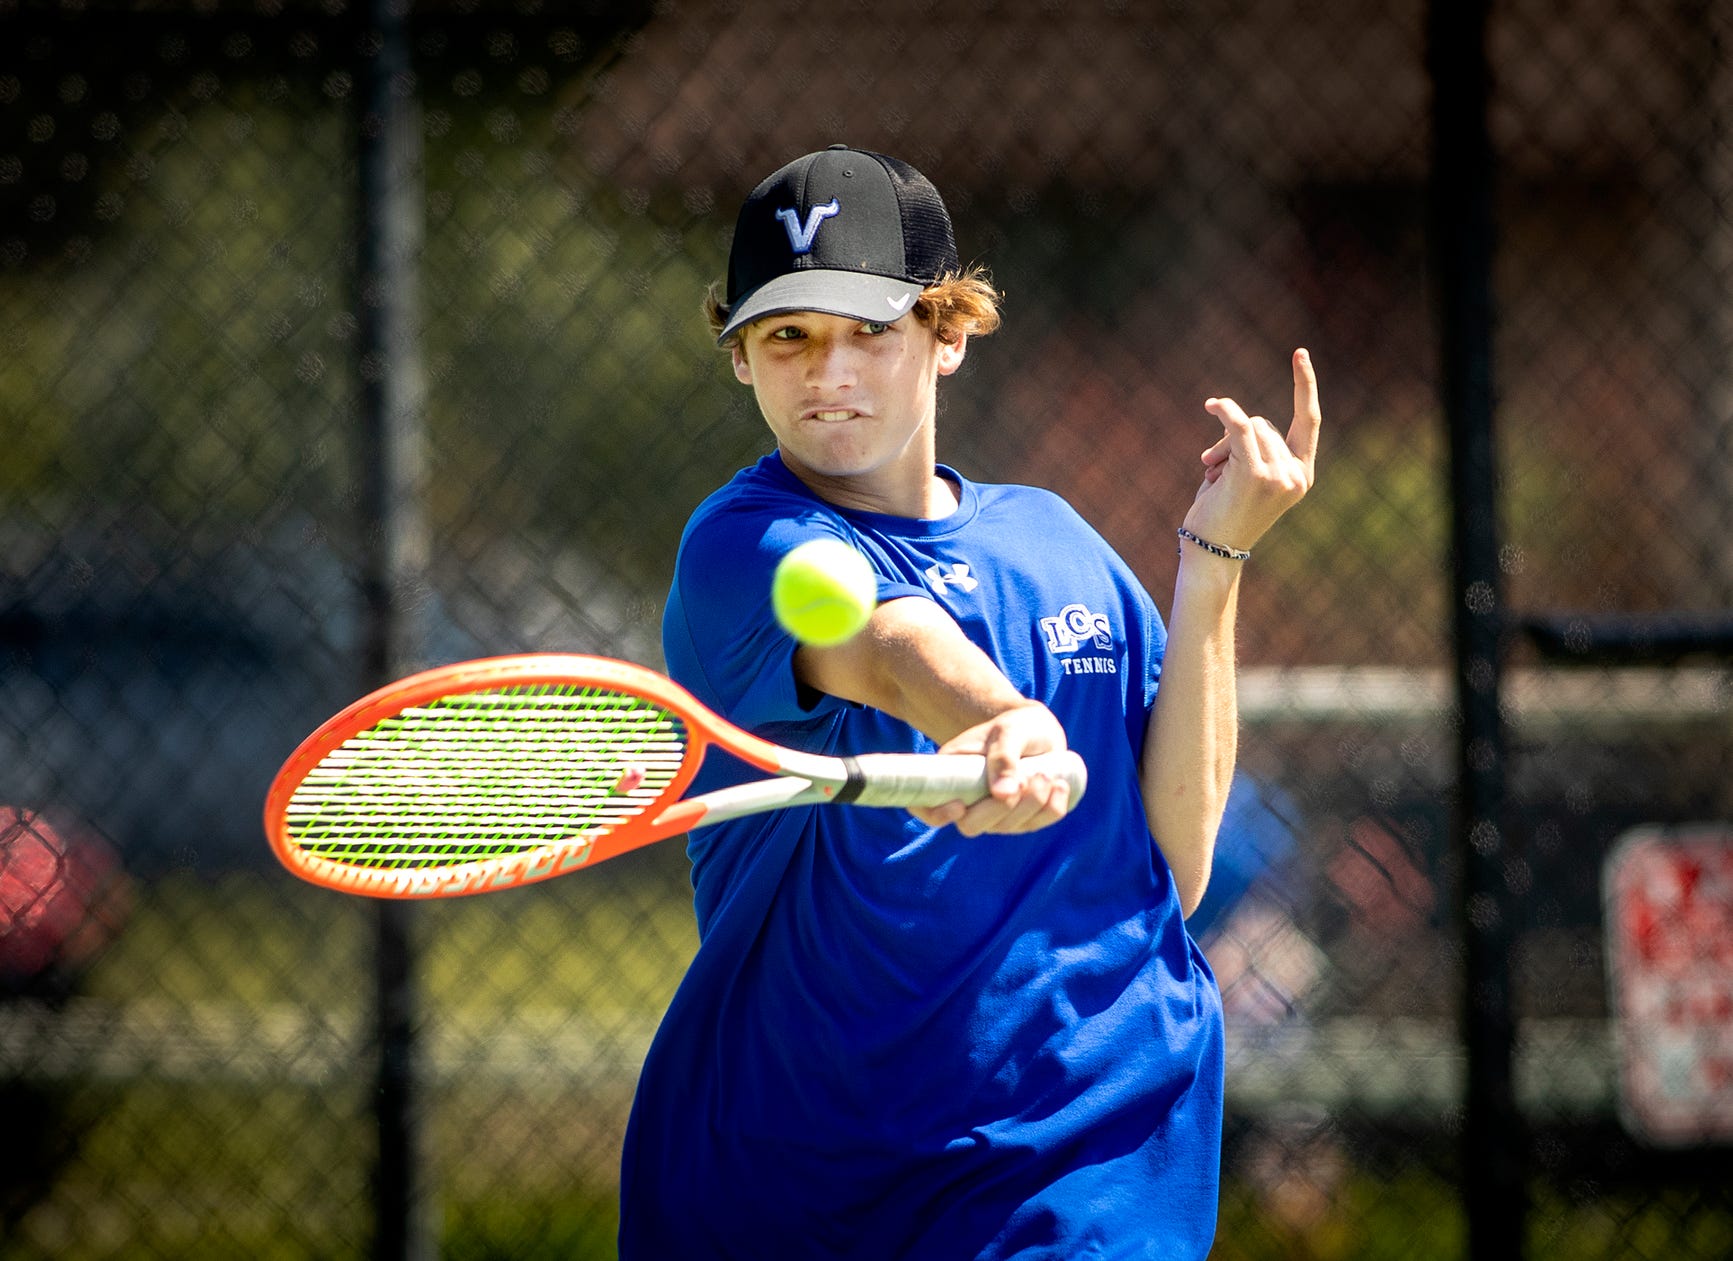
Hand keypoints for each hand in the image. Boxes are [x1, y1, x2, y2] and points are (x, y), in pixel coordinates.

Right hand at [908, 703, 1075, 835]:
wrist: (1037, 729)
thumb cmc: (1015, 725)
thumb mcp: (1008, 731)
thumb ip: (1003, 757)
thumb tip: (1003, 795)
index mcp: (949, 775)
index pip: (926, 807)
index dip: (935, 814)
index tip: (959, 806)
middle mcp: (967, 800)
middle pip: (971, 825)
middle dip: (1001, 809)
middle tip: (1029, 777)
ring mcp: (994, 813)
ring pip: (1007, 827)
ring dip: (1032, 805)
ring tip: (1047, 774)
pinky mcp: (1021, 818)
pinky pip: (1035, 825)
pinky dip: (1051, 810)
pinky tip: (1060, 786)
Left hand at [1188, 348, 1321, 553]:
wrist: (1212, 552)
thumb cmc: (1223, 514)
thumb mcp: (1245, 476)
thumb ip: (1252, 446)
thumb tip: (1235, 419)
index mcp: (1301, 475)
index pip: (1308, 421)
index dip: (1305, 385)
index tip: (1299, 354)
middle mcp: (1296, 475)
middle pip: (1264, 424)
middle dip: (1233, 437)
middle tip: (1212, 468)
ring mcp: (1278, 476)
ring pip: (1247, 429)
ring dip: (1221, 445)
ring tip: (1211, 476)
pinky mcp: (1255, 475)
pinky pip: (1240, 429)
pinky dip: (1225, 414)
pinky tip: (1213, 406)